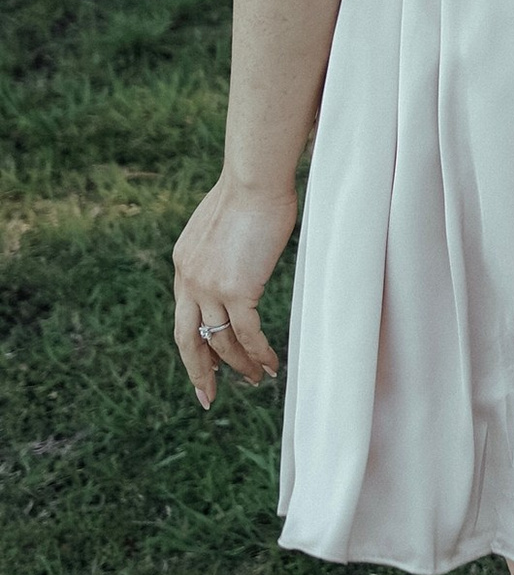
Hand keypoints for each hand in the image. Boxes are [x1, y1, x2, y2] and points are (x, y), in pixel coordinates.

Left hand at [171, 176, 293, 408]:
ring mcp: (209, 287)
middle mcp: (188, 280)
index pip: (185, 313)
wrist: (254, 179)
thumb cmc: (251, 190)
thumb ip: (224, 249)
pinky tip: (270, 366)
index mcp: (183, 263)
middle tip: (207, 395)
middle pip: (187, 338)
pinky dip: (258, 353)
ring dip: (238, 365)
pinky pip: (245, 334)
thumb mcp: (225, 225)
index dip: (196, 339)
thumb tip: (243, 255)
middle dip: (198, 370)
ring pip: (219, 341)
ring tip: (256, 381)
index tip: (206, 359)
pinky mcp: (236, 290)